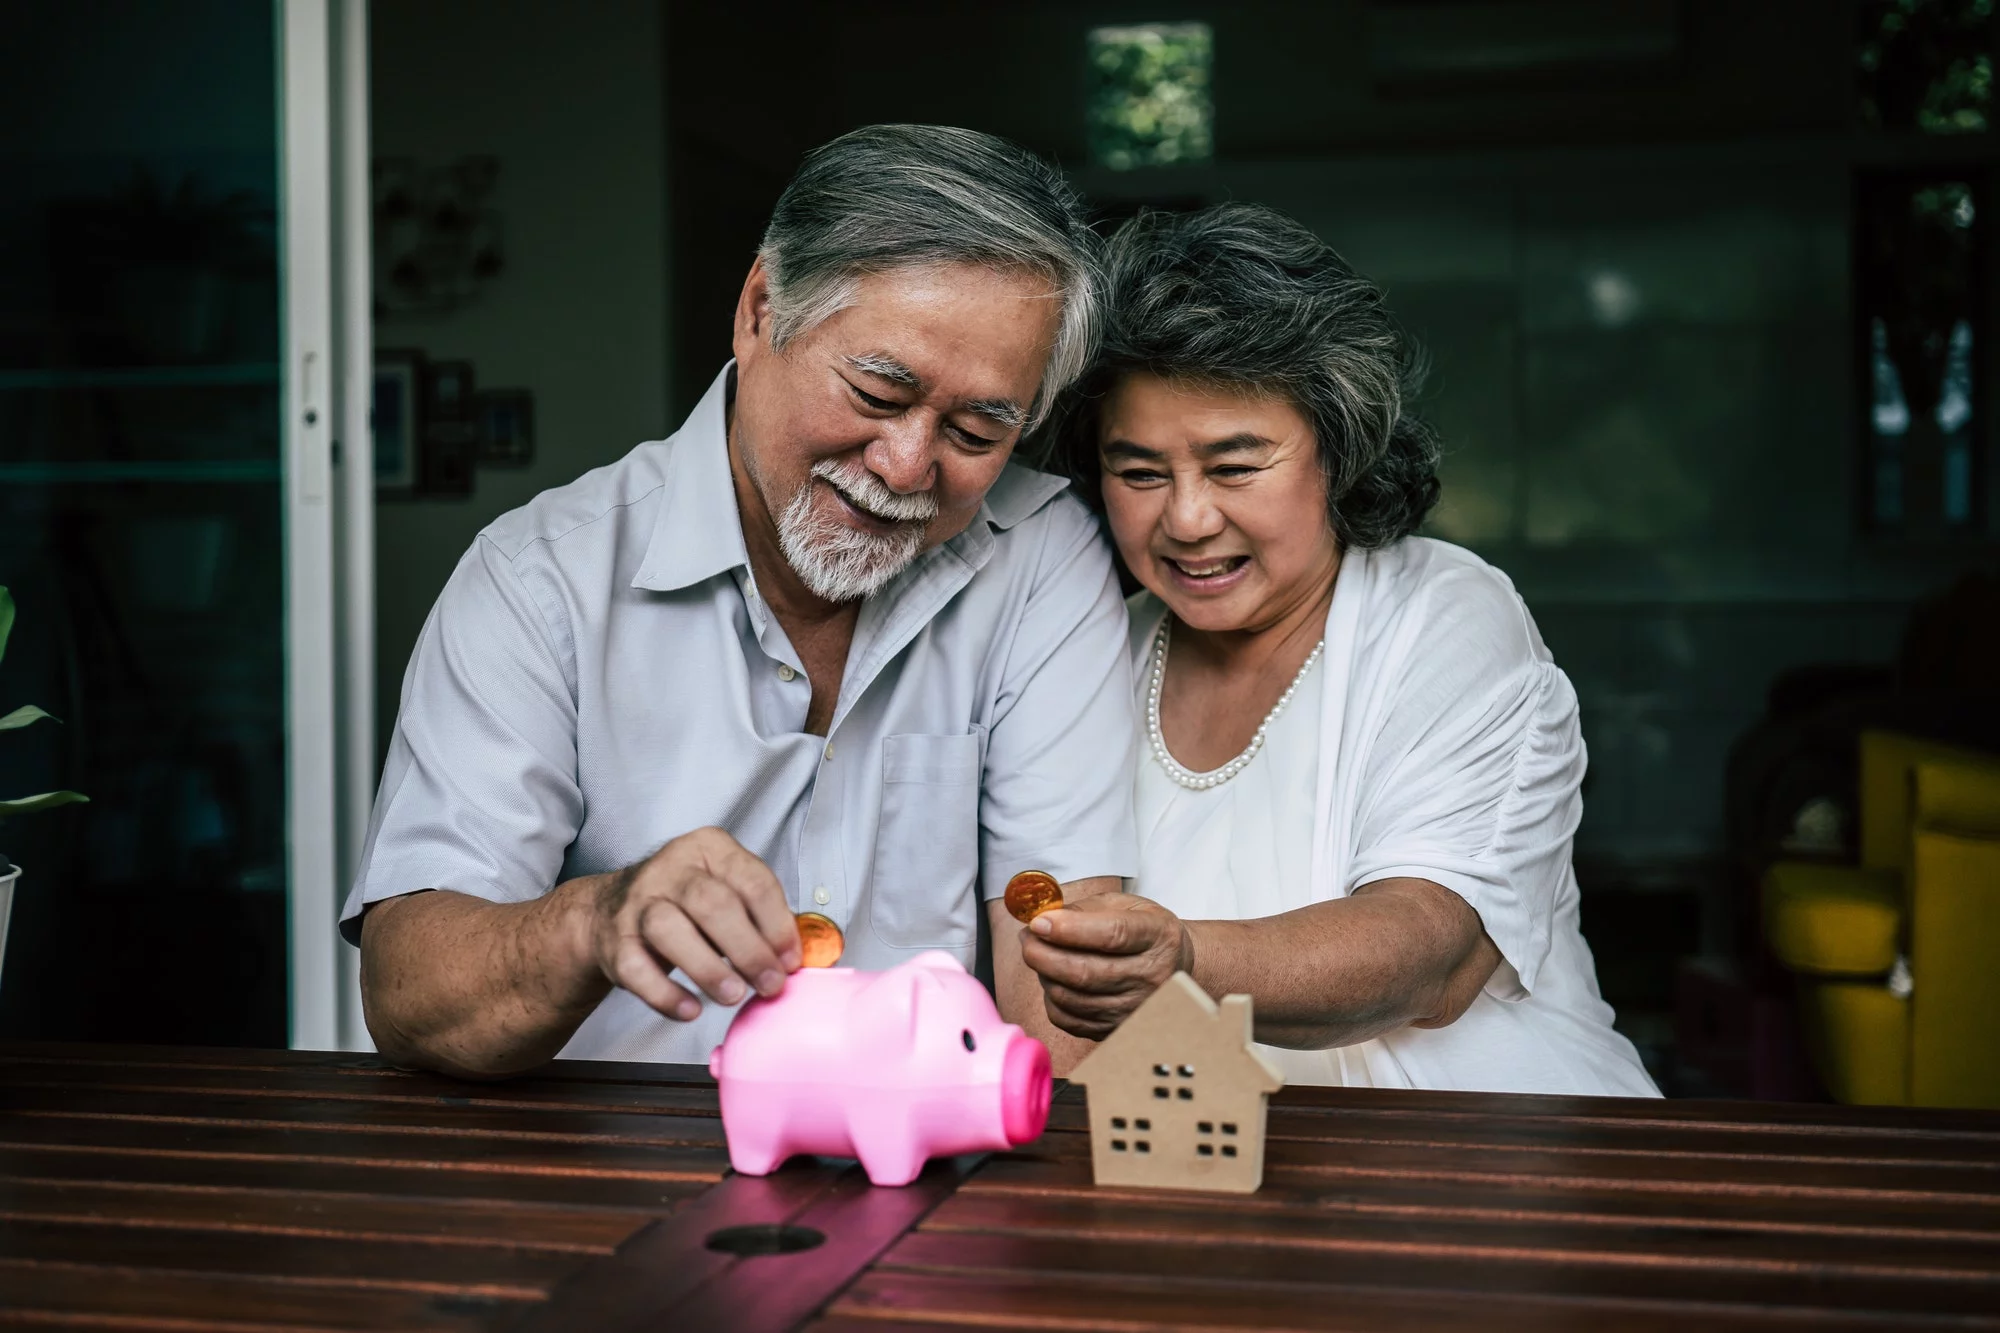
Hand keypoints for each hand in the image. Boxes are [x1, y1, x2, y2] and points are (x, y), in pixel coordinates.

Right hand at [591, 827, 800, 1021]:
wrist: (610, 910)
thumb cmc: (687, 905)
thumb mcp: (726, 892)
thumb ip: (761, 917)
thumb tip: (800, 956)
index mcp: (709, 849)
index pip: (751, 880)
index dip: (777, 923)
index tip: (791, 960)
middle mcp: (670, 869)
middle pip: (712, 903)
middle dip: (748, 948)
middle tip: (770, 984)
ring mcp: (637, 903)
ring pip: (669, 929)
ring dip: (708, 968)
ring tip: (734, 996)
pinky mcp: (614, 941)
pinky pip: (636, 969)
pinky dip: (665, 994)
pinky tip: (691, 1010)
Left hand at [1017, 893, 1193, 1039]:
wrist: (1176, 967)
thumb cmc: (1144, 931)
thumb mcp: (1125, 905)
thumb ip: (1085, 909)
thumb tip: (1043, 919)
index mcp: (1157, 936)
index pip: (1112, 936)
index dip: (1070, 930)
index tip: (1039, 923)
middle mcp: (1151, 976)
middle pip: (1085, 972)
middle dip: (1043, 954)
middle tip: (1026, 938)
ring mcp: (1136, 1008)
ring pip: (1072, 998)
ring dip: (1045, 975)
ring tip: (1042, 955)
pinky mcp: (1118, 1028)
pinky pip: (1070, 1020)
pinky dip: (1053, 1000)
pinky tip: (1056, 981)